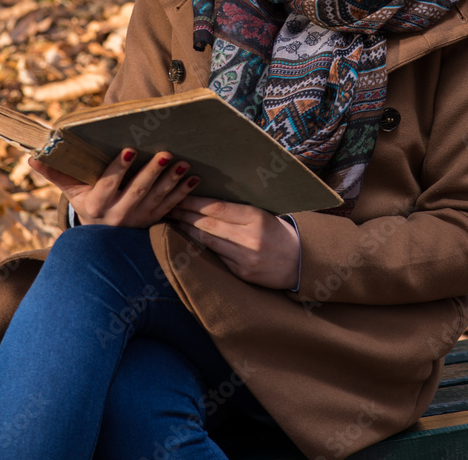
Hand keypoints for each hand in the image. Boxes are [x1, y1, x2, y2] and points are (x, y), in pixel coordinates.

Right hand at [28, 150, 199, 227]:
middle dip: (152, 173)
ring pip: (157, 200)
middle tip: (166, 154)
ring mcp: (138, 221)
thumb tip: (32, 157)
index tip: (129, 150)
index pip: (107, 185)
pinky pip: (170, 208)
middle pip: (137, 192)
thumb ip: (55, 174)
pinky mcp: (154, 223)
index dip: (118, 169)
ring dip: (172, 182)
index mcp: (96, 205)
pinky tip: (194, 179)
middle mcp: (118, 216)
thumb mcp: (71, 192)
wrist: (102, 242)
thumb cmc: (87, 205)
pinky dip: (183, 194)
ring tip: (183, 163)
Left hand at [167, 196, 299, 289]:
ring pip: (208, 242)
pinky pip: (216, 257)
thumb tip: (203, 202)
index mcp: (255, 217)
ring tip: (172, 221)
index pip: (217, 208)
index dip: (194, 202)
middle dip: (185, 215)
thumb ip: (236, 211)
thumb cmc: (277, 232)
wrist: (300, 261)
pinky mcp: (242, 273)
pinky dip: (199, 248)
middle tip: (167, 207)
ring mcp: (245, 257)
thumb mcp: (261, 214)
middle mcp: (250, 237)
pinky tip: (187, 240)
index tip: (178, 195)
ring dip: (187, 231)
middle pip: (208, 224)